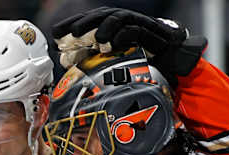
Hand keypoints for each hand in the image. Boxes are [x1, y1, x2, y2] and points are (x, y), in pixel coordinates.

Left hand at [52, 7, 206, 78]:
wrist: (173, 62)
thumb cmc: (142, 63)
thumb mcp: (112, 63)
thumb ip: (94, 60)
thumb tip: (70, 64)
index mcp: (111, 28)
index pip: (88, 22)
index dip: (70, 26)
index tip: (55, 35)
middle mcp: (122, 23)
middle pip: (99, 17)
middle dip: (82, 24)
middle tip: (69, 34)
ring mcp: (136, 25)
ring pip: (116, 19)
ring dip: (102, 27)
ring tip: (93, 39)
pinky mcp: (150, 32)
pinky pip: (135, 30)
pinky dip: (123, 35)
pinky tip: (114, 42)